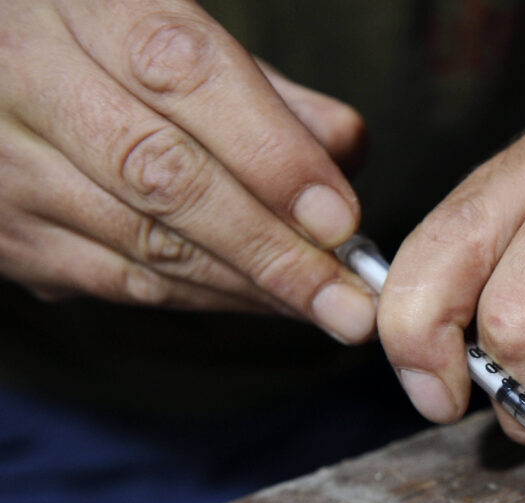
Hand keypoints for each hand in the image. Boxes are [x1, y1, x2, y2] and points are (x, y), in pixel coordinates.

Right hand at [0, 0, 375, 342]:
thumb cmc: (112, 54)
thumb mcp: (184, 39)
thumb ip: (267, 93)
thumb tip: (345, 150)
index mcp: (85, 5)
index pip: (180, 74)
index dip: (269, 153)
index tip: (340, 218)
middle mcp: (27, 77)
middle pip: (162, 175)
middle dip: (270, 247)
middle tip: (348, 297)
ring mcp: (6, 164)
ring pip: (146, 244)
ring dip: (252, 288)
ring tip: (329, 309)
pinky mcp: (6, 237)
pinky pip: (125, 284)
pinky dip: (213, 299)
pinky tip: (272, 305)